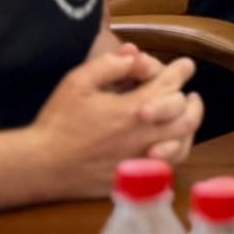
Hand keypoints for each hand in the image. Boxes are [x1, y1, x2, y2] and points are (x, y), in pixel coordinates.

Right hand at [33, 46, 203, 194]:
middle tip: (191, 94)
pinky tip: (171, 143)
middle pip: (185, 116)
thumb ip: (109, 65)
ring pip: (182, 144)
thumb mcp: (78, 82)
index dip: (181, 71)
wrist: (42, 165)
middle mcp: (143, 135)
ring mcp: (141, 159)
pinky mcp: (134, 178)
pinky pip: (168, 167)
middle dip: (191, 101)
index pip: (170, 85)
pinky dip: (176, 152)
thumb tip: (135, 54)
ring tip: (186, 117)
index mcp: (132, 109)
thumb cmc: (58, 121)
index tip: (186, 66)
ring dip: (188, 127)